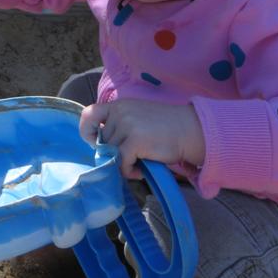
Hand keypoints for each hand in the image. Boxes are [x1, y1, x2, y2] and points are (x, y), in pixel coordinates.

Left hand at [79, 99, 204, 178]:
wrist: (190, 130)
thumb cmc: (165, 127)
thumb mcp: (137, 117)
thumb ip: (119, 126)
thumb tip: (102, 150)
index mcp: (119, 105)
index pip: (89, 114)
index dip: (87, 131)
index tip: (95, 142)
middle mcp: (120, 112)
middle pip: (102, 141)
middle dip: (114, 154)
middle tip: (131, 159)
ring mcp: (126, 125)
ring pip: (111, 154)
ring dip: (122, 165)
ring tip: (138, 165)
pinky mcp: (134, 140)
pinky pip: (121, 163)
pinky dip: (128, 172)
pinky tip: (140, 170)